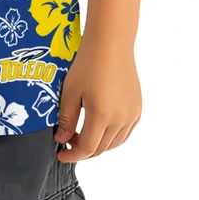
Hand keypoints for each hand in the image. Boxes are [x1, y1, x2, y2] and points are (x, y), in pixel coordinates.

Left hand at [53, 36, 141, 162]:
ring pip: (114, 143)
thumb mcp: (71, 91)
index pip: (87, 148)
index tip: (61, 154)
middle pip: (101, 148)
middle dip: (83, 149)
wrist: (111, 44)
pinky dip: (112, 136)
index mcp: (102, 116)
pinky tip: (100, 127)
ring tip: (83, 134)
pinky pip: (125, 132)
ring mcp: (131, 115)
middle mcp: (120, 119)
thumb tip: (62, 139)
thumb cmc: (88, 63)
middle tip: (69, 141)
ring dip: (98, 144)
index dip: (73, 155)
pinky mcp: (137, 108)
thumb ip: (67, 119)